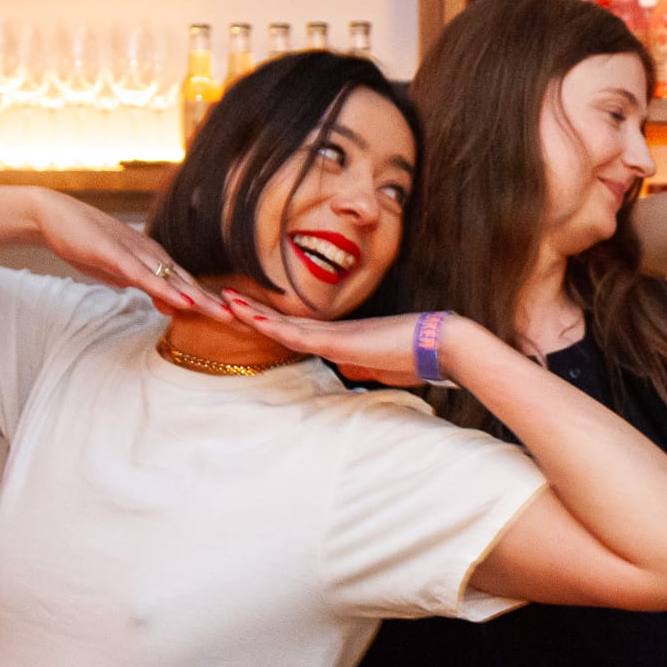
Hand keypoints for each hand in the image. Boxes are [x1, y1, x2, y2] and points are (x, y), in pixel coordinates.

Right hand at [29, 189, 232, 318]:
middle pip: (190, 283)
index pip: (188, 285)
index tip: (235, 320)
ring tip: (225, 315)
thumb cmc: (84, 243)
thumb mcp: (117, 273)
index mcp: (153, 259)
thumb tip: (166, 306)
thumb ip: (142, 287)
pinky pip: (144, 276)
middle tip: (245, 321)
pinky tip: (182, 301)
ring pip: (173, 280)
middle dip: (217, 304)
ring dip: (200, 299)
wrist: (51, 216)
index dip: (211, 303)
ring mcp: (135, 253)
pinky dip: (165, 289)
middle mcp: (151, 254)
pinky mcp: (115, 255)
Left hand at [225, 293, 446, 387]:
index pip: (298, 331)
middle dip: (254, 311)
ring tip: (226, 301)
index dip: (272, 321)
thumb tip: (345, 368)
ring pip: (285, 325)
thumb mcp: (380, 369)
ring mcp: (335, 335)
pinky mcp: (340, 342)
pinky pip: (299, 336)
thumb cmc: (416, 356)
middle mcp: (333, 332)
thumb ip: (360, 366)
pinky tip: (253, 319)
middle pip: (285, 322)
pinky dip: (274, 327)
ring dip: (255, 314)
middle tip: (225, 297)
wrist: (440, 344)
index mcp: (341, 339)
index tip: (249, 314)